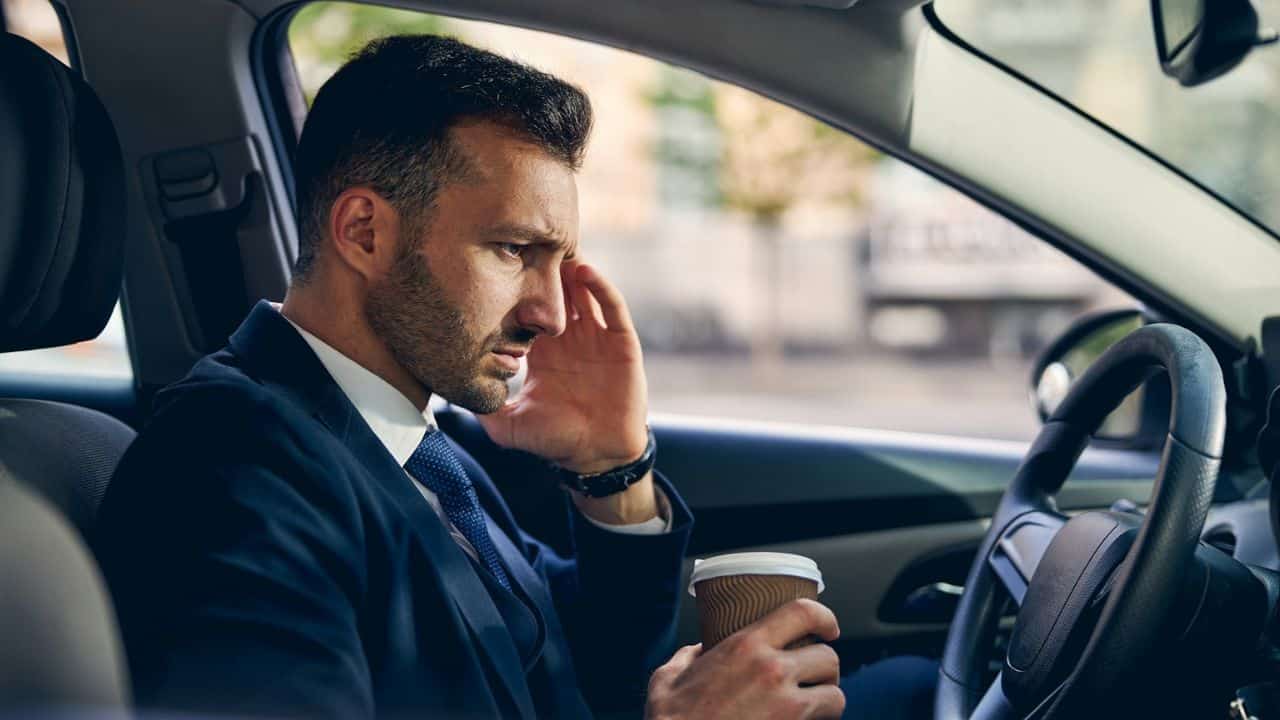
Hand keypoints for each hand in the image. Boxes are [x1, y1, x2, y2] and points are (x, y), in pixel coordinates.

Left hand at [477, 259, 647, 469]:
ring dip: (572, 271)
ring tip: (556, 249)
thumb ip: (481, 409)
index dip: (516, 292)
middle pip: (557, 295)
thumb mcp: (508, 425)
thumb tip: (446, 396)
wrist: (596, 455)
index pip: (528, 314)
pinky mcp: (621, 343)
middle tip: (528, 243)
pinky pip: (612, 308)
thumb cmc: (555, 441)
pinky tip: (585, 270)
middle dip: (545, 272)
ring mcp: (596, 339)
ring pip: (583, 294)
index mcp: (544, 355)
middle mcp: (570, 341)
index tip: (498, 268)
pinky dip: (600, 287)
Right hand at [645, 600, 844, 719]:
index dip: (824, 617)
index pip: (802, 613)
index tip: (828, 628)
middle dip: (826, 668)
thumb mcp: (667, 678)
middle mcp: (772, 671)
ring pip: (836, 695)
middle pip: (828, 657)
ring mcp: (786, 707)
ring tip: (815, 704)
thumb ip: (687, 657)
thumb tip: (696, 651)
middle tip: (814, 676)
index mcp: (745, 646)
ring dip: (828, 698)